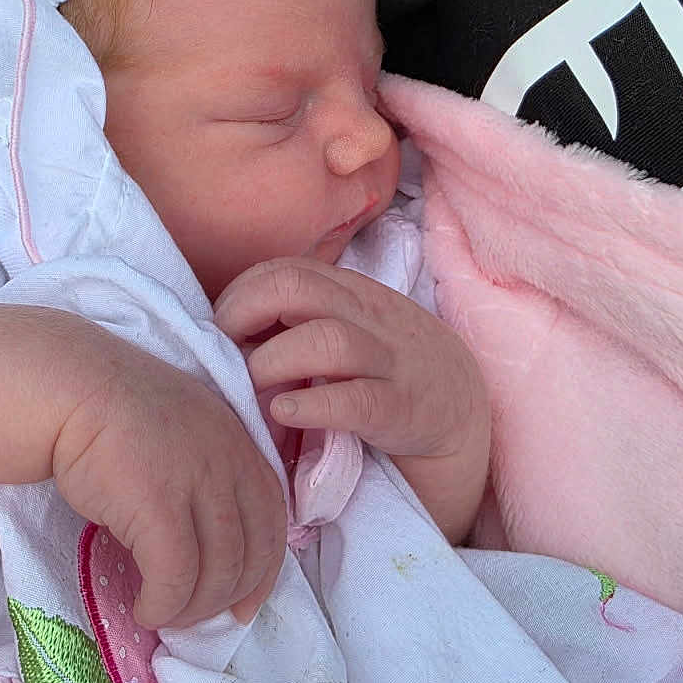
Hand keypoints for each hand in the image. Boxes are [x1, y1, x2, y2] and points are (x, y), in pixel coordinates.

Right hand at [51, 331, 285, 630]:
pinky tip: (144, 607)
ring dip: (192, 608)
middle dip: (225, 599)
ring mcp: (198, 484)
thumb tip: (213, 536)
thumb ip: (211, 470)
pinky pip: (175, 578)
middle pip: (249, 554)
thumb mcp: (186, 429)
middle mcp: (230, 463)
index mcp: (241, 443)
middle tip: (193, 618)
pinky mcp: (160, 508)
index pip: (274, 520)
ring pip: (217, 572)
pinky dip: (165, 604)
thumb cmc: (117, 410)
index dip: (264, 572)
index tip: (243, 605)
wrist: (70, 389)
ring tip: (165, 614)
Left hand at [213, 257, 488, 538]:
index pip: (285, 270)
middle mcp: (369, 317)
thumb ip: (299, 317)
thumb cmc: (383, 367)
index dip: (241, 294)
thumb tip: (226, 328)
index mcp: (350, 293)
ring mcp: (389, 363)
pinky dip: (313, 405)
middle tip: (226, 353)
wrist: (461, 410)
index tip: (221, 332)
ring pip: (326, 341)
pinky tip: (286, 412)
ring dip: (273, 363)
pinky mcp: (401, 411)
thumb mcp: (348, 325)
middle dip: (246, 313)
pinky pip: (355, 402)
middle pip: (297, 288)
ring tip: (255, 388)